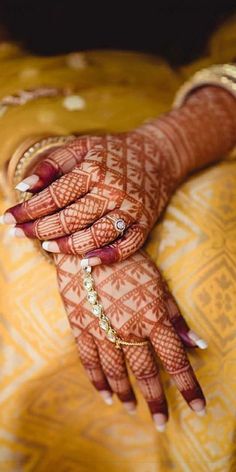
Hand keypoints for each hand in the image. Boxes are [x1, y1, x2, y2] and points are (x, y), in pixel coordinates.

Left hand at [2, 130, 179, 263]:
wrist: (157, 156)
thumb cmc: (112, 152)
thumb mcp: (81, 147)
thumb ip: (52, 165)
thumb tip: (23, 187)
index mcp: (93, 170)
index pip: (53, 197)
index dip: (27, 210)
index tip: (7, 218)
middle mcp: (112, 192)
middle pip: (69, 219)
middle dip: (38, 230)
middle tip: (17, 234)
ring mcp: (129, 210)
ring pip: (93, 236)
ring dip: (66, 246)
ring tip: (45, 246)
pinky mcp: (144, 224)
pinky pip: (126, 247)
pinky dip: (106, 256)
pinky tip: (85, 261)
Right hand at [55, 249, 206, 429]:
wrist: (90, 246)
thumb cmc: (130, 262)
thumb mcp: (159, 284)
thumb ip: (176, 317)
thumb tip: (198, 344)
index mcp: (152, 318)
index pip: (175, 360)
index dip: (188, 386)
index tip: (199, 407)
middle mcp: (127, 330)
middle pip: (145, 373)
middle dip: (157, 401)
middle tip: (163, 422)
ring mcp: (101, 331)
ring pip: (116, 372)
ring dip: (126, 394)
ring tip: (132, 409)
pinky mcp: (81, 328)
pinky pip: (89, 362)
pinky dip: (98, 381)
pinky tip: (105, 395)